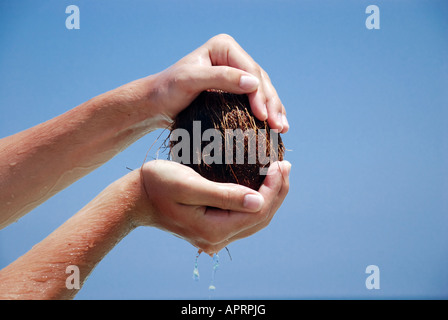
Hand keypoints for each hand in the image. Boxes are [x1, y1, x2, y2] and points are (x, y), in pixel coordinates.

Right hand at [132, 160, 290, 254]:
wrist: (136, 198)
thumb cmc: (158, 185)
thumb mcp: (189, 185)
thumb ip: (224, 195)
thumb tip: (258, 201)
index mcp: (214, 230)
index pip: (257, 211)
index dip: (273, 188)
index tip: (279, 163)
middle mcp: (216, 239)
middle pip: (260, 219)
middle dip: (277, 192)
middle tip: (285, 165)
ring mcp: (214, 236)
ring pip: (254, 220)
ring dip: (270, 198)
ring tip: (279, 174)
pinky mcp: (211, 228)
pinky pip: (242, 218)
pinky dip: (256, 202)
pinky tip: (260, 186)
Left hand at [138, 34, 288, 132]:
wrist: (157, 103)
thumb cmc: (168, 90)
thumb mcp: (190, 81)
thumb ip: (220, 78)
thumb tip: (254, 83)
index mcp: (224, 47)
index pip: (250, 71)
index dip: (261, 94)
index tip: (264, 117)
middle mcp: (232, 57)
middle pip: (260, 81)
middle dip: (272, 104)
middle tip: (279, 127)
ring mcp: (235, 73)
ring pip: (262, 91)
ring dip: (274, 110)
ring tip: (281, 129)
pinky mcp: (234, 89)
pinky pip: (256, 99)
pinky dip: (266, 112)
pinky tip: (274, 126)